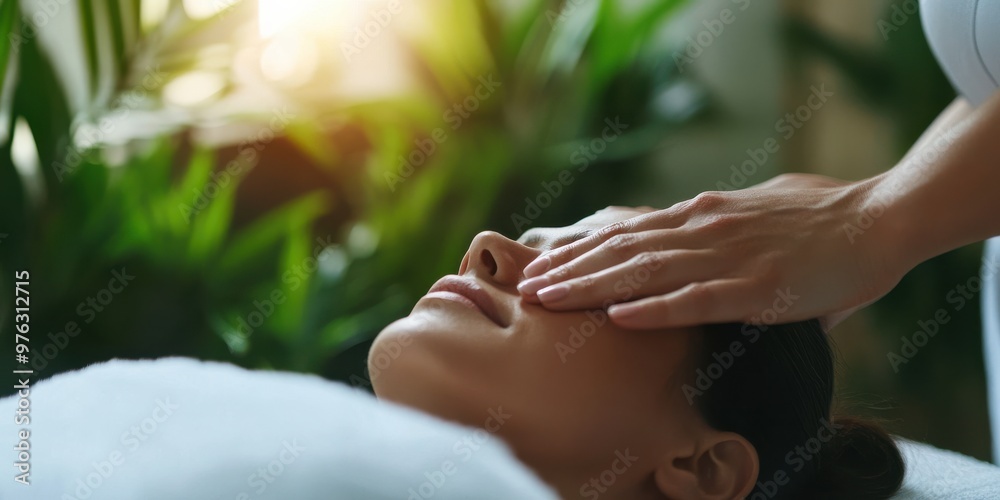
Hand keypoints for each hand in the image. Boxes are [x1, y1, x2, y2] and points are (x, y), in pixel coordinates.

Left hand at [517, 174, 906, 329]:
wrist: (879, 219)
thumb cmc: (821, 221)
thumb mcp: (756, 218)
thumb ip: (724, 237)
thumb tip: (708, 258)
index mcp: (703, 215)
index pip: (628, 232)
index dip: (582, 248)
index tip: (544, 263)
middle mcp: (704, 229)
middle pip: (622, 250)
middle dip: (570, 270)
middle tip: (525, 287)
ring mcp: (728, 257)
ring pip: (644, 272)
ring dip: (591, 287)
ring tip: (548, 300)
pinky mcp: (758, 288)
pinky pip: (696, 301)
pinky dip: (654, 309)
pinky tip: (618, 318)